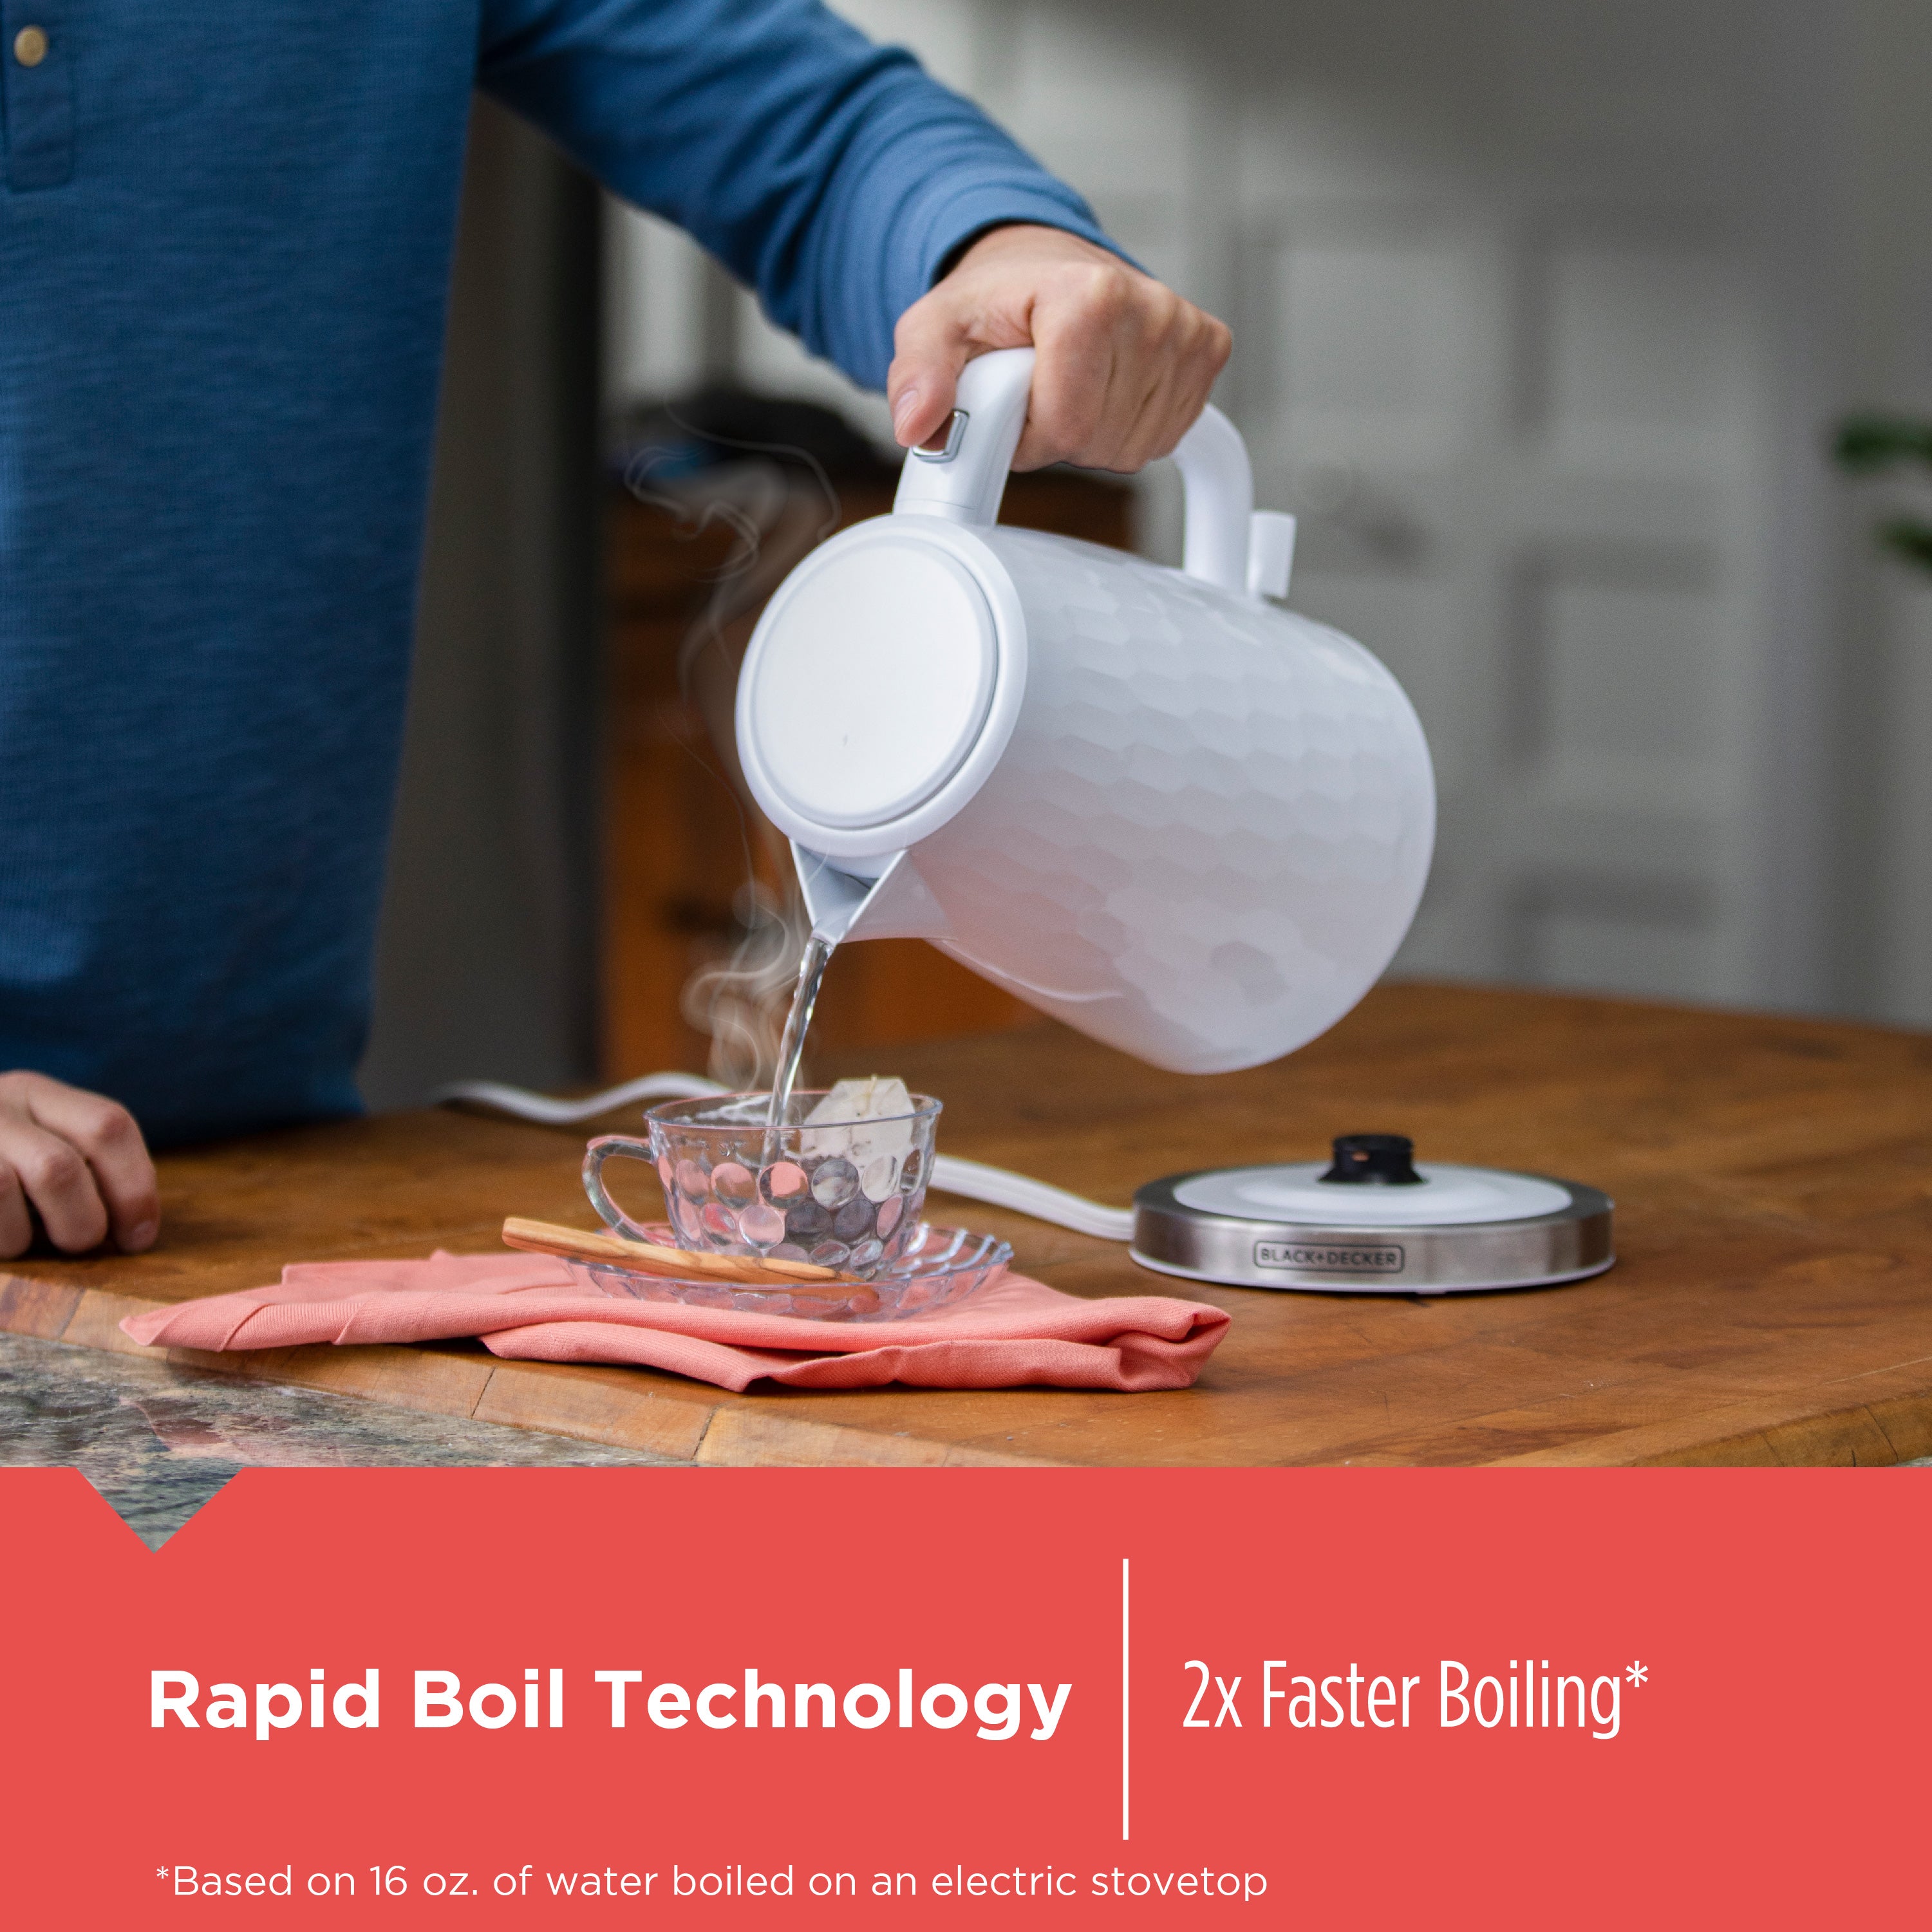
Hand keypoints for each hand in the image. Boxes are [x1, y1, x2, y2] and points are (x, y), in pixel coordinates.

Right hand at [0, 1072, 158, 1258]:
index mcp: (35, 1092)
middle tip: (77, 1243)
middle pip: (59, 1169)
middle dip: (81, 1223)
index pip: (109, 1127)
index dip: (134, 1188)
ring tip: (15, 1241)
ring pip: (1, 1191)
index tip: (138, 1236)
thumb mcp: (38, 1143)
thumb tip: (135, 1230)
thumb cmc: (0, 1161)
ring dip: (20, 1238)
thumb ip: (83, 1169)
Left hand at [887, 224, 1231, 472]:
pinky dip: (1128, 429)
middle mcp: (1149, 306)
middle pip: (1101, 441)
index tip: (1012, 403)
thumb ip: (919, 375)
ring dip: (1092, 436)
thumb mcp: (936, 327)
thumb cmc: (997, 300)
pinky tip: (1106, 389)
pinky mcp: (1207, 350)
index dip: (1028, 435)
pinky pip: (1165, 438)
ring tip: (1070, 386)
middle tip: (1039, 391)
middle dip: (1058, 435)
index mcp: (1088, 295)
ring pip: (1134, 448)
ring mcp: (1185, 329)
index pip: (1067, 426)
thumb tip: (916, 425)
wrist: (1046, 266)